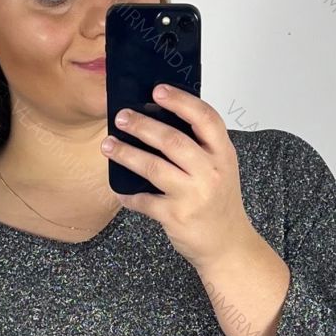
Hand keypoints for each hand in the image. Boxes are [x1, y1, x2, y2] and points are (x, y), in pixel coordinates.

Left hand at [101, 84, 254, 268]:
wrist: (227, 245)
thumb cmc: (219, 203)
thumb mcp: (221, 169)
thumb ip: (200, 147)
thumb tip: (159, 120)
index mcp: (223, 155)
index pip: (206, 119)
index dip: (181, 102)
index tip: (157, 90)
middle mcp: (210, 172)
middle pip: (173, 141)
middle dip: (142, 126)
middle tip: (121, 117)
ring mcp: (193, 195)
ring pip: (154, 167)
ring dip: (127, 154)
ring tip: (108, 145)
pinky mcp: (176, 216)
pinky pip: (145, 201)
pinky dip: (129, 195)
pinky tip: (119, 190)